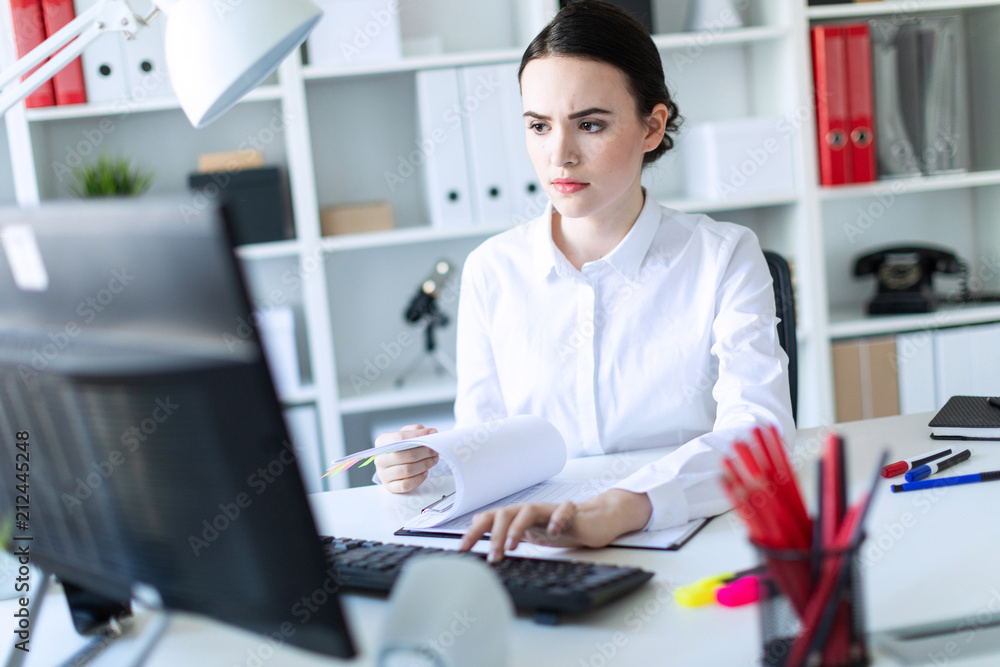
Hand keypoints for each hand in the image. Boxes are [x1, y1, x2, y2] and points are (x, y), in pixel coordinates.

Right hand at [373, 424, 439, 492]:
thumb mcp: (407, 434)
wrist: (395, 464)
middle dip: (423, 452)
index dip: (417, 436)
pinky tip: (425, 472)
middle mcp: (380, 458)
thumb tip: (432, 432)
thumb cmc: (402, 448)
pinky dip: (419, 478)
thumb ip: (418, 430)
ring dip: (424, 465)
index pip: (399, 438)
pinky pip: (406, 484)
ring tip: (433, 460)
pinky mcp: (389, 486)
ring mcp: (383, 474)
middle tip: (435, 450)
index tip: (431, 435)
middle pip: (403, 455)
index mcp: (382, 442)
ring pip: (406, 470)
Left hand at [458, 489, 651, 561]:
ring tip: (512, 547)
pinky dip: (557, 519)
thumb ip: (507, 535)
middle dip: (495, 535)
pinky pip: (564, 511)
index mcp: (518, 517)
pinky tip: (552, 531)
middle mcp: (531, 511)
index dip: (474, 533)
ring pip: (528, 510)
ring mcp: (551, 510)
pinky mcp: (572, 512)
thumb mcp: (529, 535)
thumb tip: (479, 539)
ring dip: (517, 528)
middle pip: (505, 513)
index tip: (462, 551)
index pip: (490, 519)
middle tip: (492, 558)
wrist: (593, 521)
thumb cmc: (560, 528)